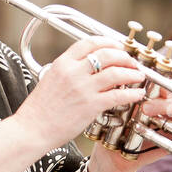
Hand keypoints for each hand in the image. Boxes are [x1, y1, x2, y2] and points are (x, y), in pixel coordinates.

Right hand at [16, 38, 148, 150]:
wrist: (32, 129)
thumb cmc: (40, 110)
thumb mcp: (51, 80)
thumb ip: (68, 71)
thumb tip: (87, 67)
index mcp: (62, 63)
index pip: (90, 43)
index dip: (108, 42)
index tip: (118, 46)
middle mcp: (73, 72)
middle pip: (107, 54)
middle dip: (124, 56)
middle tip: (132, 62)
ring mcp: (83, 88)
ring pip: (116, 72)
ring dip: (132, 73)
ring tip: (139, 76)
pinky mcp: (90, 105)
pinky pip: (118, 95)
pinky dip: (132, 93)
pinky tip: (137, 94)